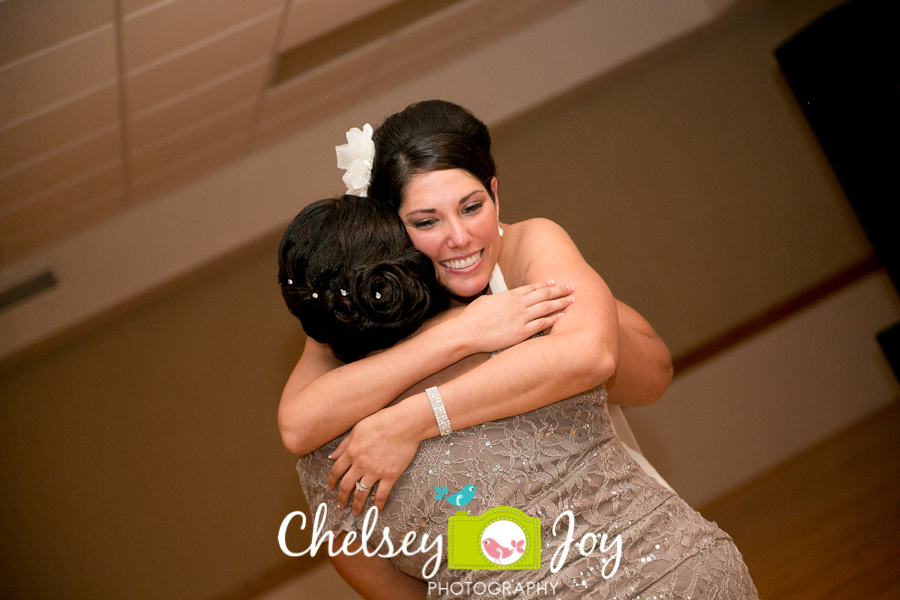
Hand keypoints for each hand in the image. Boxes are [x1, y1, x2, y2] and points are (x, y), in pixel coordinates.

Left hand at [327, 404, 420, 514]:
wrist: (405, 424)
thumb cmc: (382, 421)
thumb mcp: (358, 428)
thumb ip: (344, 444)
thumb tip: (332, 456)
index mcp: (351, 451)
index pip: (336, 471)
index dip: (331, 481)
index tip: (330, 487)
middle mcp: (361, 464)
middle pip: (346, 485)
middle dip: (341, 497)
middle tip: (341, 504)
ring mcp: (376, 471)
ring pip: (361, 493)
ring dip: (357, 504)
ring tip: (355, 511)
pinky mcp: (390, 475)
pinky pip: (382, 494)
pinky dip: (378, 504)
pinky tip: (376, 510)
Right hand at [456, 280, 574, 352]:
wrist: (466, 332)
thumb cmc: (472, 318)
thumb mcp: (486, 301)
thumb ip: (499, 299)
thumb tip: (503, 298)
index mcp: (509, 295)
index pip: (532, 288)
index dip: (545, 285)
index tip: (554, 283)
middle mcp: (518, 304)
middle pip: (544, 294)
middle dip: (559, 290)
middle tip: (571, 287)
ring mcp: (520, 318)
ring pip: (546, 307)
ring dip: (560, 302)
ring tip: (572, 300)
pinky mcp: (520, 333)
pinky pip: (541, 324)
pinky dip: (552, 319)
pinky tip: (561, 316)